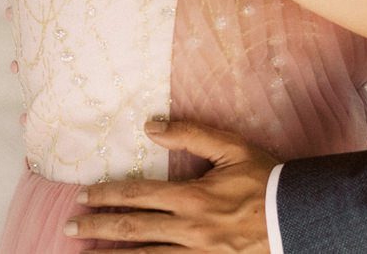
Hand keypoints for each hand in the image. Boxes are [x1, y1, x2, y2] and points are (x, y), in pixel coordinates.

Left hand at [67, 119, 275, 252]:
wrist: (296, 218)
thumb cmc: (266, 179)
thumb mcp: (232, 148)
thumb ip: (190, 134)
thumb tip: (151, 125)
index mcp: (192, 197)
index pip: (137, 195)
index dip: (106, 195)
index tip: (83, 196)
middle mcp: (188, 229)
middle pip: (132, 229)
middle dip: (97, 228)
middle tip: (69, 229)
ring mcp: (196, 253)